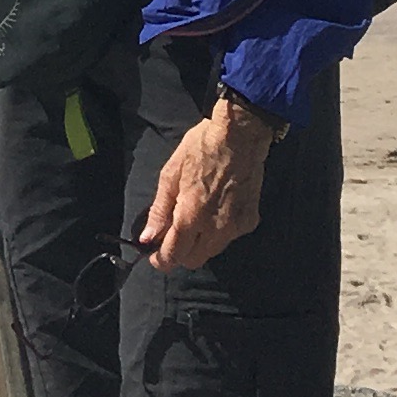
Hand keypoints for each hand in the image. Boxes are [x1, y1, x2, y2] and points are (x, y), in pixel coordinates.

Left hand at [139, 94, 272, 270]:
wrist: (241, 135)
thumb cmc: (200, 148)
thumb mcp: (171, 174)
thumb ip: (159, 210)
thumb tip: (147, 238)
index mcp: (191, 216)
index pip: (174, 256)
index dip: (161, 260)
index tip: (155, 253)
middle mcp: (215, 229)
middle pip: (193, 260)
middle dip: (180, 253)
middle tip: (173, 233)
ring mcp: (235, 227)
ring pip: (212, 251)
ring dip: (200, 244)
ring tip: (196, 216)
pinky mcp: (250, 221)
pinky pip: (229, 237)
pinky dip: (219, 232)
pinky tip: (217, 208)